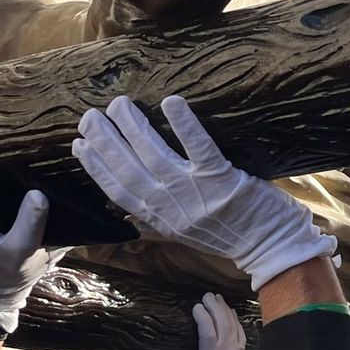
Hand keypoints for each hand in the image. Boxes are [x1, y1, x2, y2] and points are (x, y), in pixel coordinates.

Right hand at [74, 95, 336, 289]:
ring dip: (134, 128)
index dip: (96, 167)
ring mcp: (196, 194)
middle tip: (90, 115)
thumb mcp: (185, 228)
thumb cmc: (230, 233)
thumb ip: (160, 208)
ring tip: (119, 104)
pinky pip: (199, 149)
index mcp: (160, 220)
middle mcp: (172, 208)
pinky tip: (170, 101)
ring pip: (156, 157)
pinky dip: (184, 125)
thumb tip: (134, 184)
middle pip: (129, 171)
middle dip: (105, 142)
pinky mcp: (224, 181)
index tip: (79, 144)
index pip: (119, 191)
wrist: (271, 248)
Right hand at [165, 294, 252, 349]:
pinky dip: (234, 320)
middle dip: (215, 307)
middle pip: (222, 323)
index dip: (202, 316)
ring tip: (217, 298)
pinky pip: (239, 332)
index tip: (195, 306)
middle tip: (206, 295)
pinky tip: (230, 312)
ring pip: (232, 325)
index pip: (208, 331)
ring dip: (225, 310)